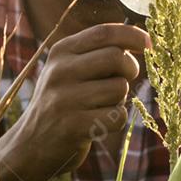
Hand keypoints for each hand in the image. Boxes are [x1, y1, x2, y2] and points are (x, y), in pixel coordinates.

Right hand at [0, 22, 150, 180]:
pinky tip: (99, 123)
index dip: (133, 35)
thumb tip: (142, 39)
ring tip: (100, 106)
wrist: (30, 147)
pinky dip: (116, 120)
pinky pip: (118, 116)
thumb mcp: (68, 70)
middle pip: (117, 57)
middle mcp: (60, 71)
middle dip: (130, 69)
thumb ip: (97, 53)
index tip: (150, 43)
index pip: (105, 32)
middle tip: (123, 80)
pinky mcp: (74, 126)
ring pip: (120, 88)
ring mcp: (66, 99)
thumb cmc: (61, 103)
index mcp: (61, 52)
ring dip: (120, 99)